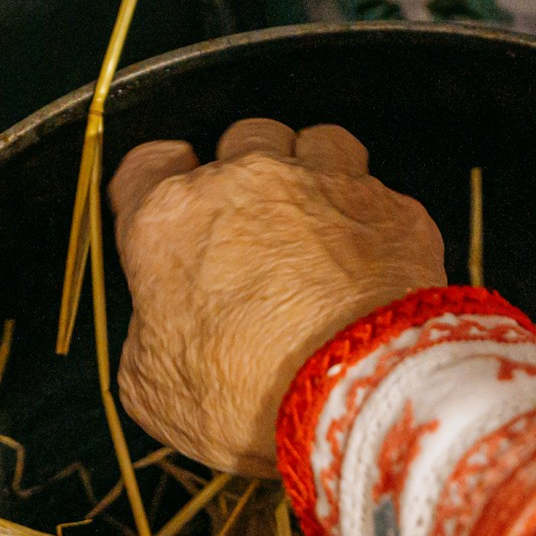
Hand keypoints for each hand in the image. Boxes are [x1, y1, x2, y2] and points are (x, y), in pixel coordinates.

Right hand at [110, 118, 445, 476]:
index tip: (171, 214)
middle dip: (242, 180)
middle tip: (249, 236)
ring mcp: (325, 186)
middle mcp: (246, 184)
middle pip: (238, 144)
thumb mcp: (154, 391)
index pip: (145, 168)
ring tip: (314, 228)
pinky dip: (370, 220)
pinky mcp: (390, 209)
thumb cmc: (251, 392)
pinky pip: (378, 192)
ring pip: (314, 143)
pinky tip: (367, 261)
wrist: (351, 393)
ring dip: (311, 174)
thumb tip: (160, 337)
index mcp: (170, 221)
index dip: (156, 186)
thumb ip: (149, 340)